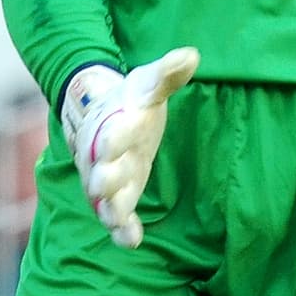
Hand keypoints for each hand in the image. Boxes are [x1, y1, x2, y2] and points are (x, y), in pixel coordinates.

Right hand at [60, 47, 199, 247]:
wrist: (104, 114)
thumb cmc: (132, 98)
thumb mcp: (148, 83)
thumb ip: (168, 74)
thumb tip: (193, 55)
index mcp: (114, 123)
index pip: (111, 130)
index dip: (111, 136)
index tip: (110, 140)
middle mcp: (105, 155)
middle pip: (102, 169)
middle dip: (102, 177)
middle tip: (103, 185)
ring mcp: (110, 178)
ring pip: (106, 199)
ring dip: (110, 210)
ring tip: (118, 222)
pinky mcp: (120, 196)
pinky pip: (117, 218)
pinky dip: (122, 230)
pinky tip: (133, 240)